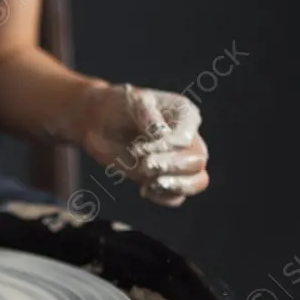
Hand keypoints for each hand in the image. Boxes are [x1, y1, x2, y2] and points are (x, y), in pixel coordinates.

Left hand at [79, 83, 209, 206]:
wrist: (101, 123)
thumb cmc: (119, 106)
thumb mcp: (132, 102)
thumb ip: (148, 115)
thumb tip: (162, 134)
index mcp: (185, 115)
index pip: (186, 139)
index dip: (165, 148)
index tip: (139, 147)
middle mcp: (189, 138)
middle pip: (197, 161)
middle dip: (169, 166)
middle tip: (144, 164)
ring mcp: (180, 160)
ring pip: (198, 181)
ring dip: (175, 185)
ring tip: (151, 183)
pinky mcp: (165, 178)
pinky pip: (177, 197)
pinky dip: (163, 197)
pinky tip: (145, 189)